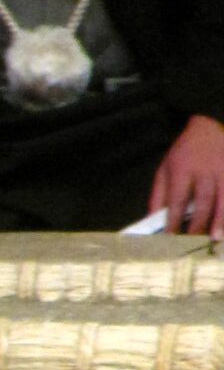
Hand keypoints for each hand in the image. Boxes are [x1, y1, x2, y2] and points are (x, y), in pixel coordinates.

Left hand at [150, 113, 223, 235]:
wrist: (208, 128)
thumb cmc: (183, 154)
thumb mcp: (164, 170)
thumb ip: (159, 196)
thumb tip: (153, 222)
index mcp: (182, 170)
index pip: (177, 199)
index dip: (173, 219)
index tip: (170, 237)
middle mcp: (205, 170)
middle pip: (202, 200)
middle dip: (198, 222)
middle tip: (194, 241)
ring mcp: (223, 169)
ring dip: (220, 219)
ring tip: (216, 237)